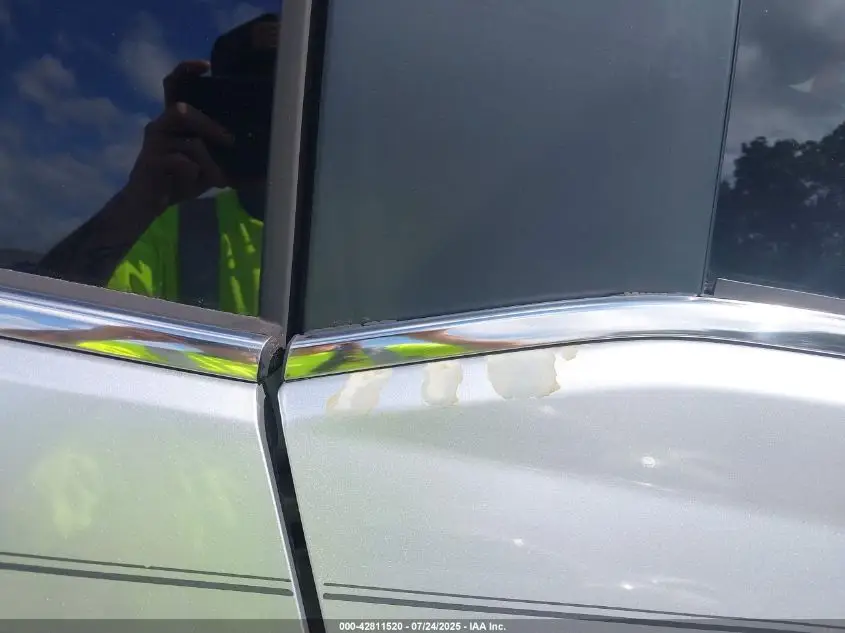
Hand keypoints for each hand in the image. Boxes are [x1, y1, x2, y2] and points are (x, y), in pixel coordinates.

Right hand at [124, 60, 233, 212]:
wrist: (149, 203)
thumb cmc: (180, 179)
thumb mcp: (208, 166)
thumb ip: (224, 157)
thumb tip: (263, 167)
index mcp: (174, 120)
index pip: (174, 84)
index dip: (186, 70)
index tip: (207, 66)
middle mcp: (160, 124)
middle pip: (182, 110)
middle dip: (211, 126)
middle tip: (230, 143)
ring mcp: (154, 142)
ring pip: (188, 140)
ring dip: (208, 158)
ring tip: (218, 176)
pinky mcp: (150, 160)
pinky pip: (180, 161)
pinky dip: (194, 171)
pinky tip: (195, 179)